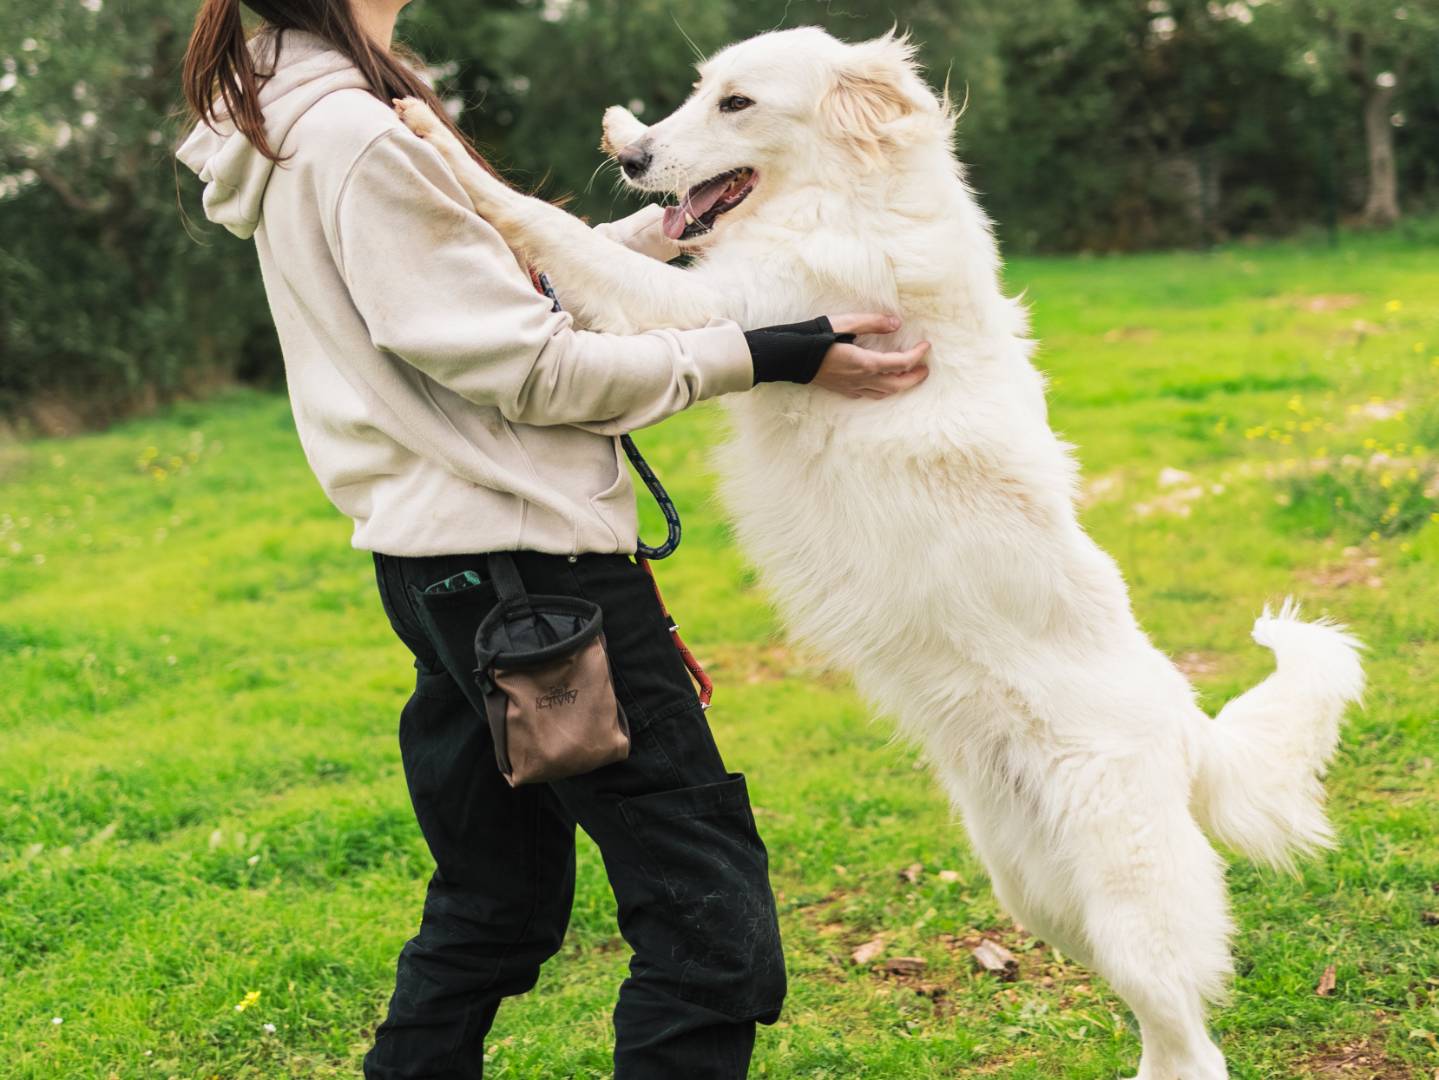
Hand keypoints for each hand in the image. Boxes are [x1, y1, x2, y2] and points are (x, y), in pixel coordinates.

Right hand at [815, 314, 930, 399]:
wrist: (790, 358)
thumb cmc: (816, 337)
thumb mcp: (845, 323)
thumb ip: (872, 323)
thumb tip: (895, 323)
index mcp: (866, 363)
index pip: (901, 363)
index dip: (917, 355)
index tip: (926, 346)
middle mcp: (862, 379)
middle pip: (896, 385)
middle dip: (914, 378)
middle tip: (925, 370)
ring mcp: (852, 387)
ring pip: (883, 393)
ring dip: (899, 386)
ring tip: (907, 377)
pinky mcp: (842, 390)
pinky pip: (868, 394)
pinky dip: (881, 390)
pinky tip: (880, 383)